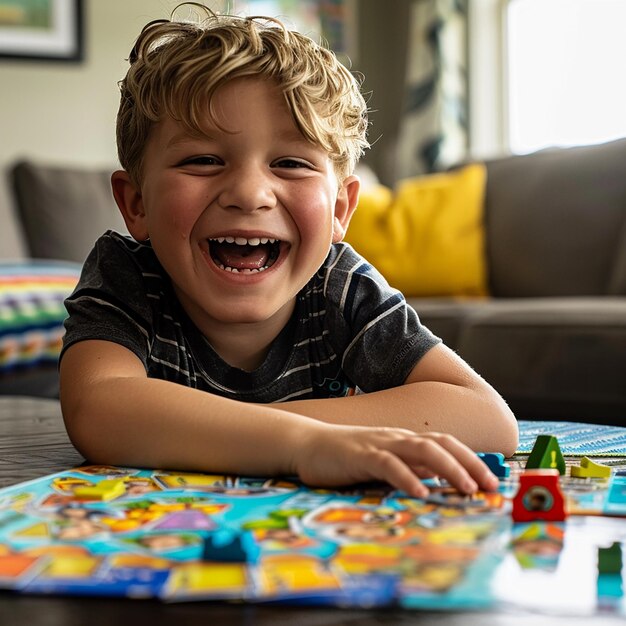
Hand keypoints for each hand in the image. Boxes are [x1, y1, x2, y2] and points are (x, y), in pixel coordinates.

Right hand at [292, 424, 499, 497]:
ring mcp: (379, 444)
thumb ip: (408, 469)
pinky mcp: (360, 456)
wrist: (308, 444)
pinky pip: (388, 464)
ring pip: (421, 449)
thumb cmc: (346, 458)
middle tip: (489, 486)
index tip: (491, 481)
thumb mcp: (382, 464)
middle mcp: (397, 438)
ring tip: (465, 489)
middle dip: (469, 463)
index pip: (445, 444)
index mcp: (404, 440)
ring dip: (447, 468)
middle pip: (441, 444)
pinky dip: (407, 477)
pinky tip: (420, 492)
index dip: (471, 459)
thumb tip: (437, 481)